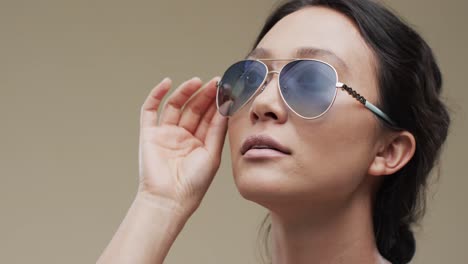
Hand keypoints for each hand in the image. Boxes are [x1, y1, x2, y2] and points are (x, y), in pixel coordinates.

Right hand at [138, 77, 227, 213]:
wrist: (170, 198)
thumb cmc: (194, 183)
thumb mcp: (212, 153)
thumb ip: (217, 129)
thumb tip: (226, 107)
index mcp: (200, 142)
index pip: (209, 117)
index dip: (216, 103)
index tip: (227, 89)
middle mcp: (183, 136)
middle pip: (193, 109)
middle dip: (204, 95)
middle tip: (215, 82)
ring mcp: (165, 134)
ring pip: (175, 106)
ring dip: (185, 92)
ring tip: (197, 81)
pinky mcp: (149, 133)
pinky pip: (150, 110)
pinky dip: (156, 95)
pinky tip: (167, 83)